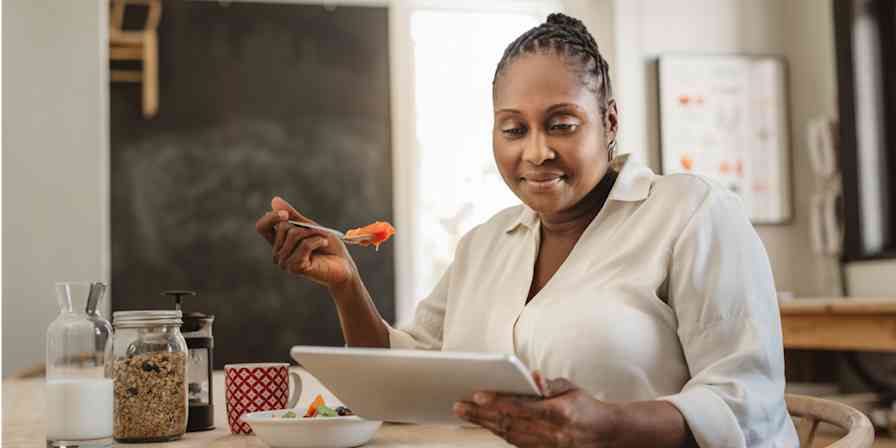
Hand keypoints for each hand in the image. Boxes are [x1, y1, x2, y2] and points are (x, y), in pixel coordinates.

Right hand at [254, 196, 356, 287]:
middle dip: (304, 226)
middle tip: (318, 235)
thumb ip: (293, 216)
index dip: (271, 217)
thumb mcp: (310, 227)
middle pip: (283, 227)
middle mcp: (278, 254)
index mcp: (279, 243)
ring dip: (313, 234)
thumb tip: (274, 200)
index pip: (262, 227)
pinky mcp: (295, 268)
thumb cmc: (328, 247)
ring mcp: (285, 262)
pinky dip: (317, 241)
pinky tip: (323, 245)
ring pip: (294, 235)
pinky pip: (304, 245)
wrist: (344, 266)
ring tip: (322, 242)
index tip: (285, 214)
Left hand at [454, 372, 619, 447]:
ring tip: (464, 414)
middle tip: (459, 406)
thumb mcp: (572, 388)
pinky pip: (514, 442)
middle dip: (480, 415)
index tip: (478, 396)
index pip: (521, 408)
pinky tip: (484, 425)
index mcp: (557, 413)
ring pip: (507, 434)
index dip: (498, 402)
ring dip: (483, 424)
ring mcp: (544, 444)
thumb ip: (550, 383)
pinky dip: (497, 433)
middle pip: (508, 423)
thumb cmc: (586, 408)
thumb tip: (532, 376)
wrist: (604, 435)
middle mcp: (549, 432)